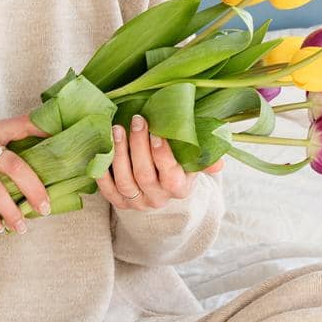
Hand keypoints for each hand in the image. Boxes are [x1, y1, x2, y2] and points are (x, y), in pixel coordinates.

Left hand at [98, 114, 224, 211]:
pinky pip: (107, 189)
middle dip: (138, 145)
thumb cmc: (179, 164)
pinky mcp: (119, 202)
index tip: (157, 132)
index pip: (170, 173)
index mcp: (179, 188)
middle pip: (144, 175)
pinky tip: (103, 148)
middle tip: (136, 120)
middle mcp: (157, 199)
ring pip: (124, 181)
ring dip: (119, 153)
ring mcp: (136, 202)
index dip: (162, 154)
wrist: (162, 186)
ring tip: (117, 129)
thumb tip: (220, 162)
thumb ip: (206, 158)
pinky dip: (102, 170)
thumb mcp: (194, 161)